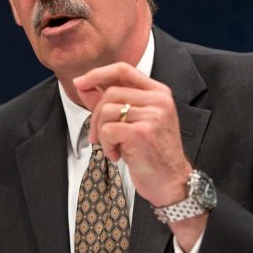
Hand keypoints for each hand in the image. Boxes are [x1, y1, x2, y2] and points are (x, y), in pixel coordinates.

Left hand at [73, 62, 192, 206]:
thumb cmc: (151, 153)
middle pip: (110, 93)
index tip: (80, 82)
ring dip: (101, 133)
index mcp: (158, 92)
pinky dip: (106, 145)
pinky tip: (117, 155)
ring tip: (112, 147)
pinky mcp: (143, 132)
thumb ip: (110, 101)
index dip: (98, 73)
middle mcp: (159, 100)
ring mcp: (153, 115)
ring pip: (107, 111)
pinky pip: (108, 130)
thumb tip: (83, 84)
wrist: (171, 182)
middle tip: (96, 137)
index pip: (123, 69)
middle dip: (95, 116)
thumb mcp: (133, 122)